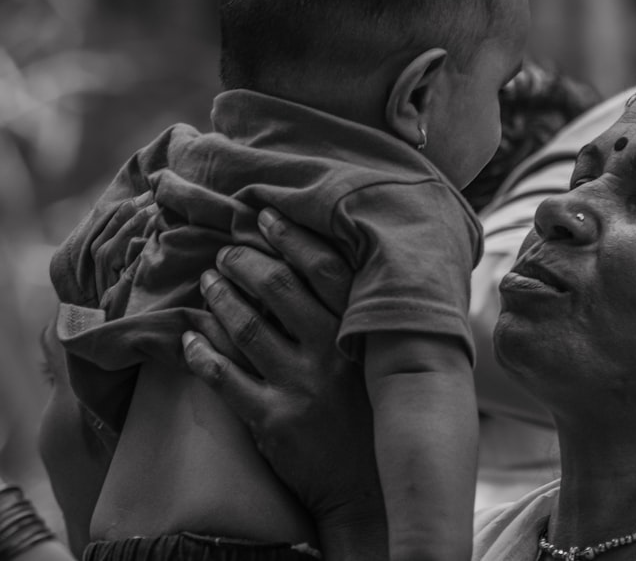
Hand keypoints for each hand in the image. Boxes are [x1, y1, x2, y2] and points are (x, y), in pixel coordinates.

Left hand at [180, 211, 385, 556]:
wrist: (369, 485)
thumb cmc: (375, 413)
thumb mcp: (381, 361)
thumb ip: (363, 319)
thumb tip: (342, 270)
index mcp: (359, 333)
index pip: (324, 270)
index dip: (292, 237)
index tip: (264, 216)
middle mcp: (331, 354)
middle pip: (279, 289)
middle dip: (245, 261)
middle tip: (226, 250)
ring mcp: (300, 387)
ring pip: (247, 328)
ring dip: (220, 298)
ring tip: (208, 280)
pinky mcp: (273, 420)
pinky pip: (226, 379)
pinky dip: (202, 354)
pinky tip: (188, 337)